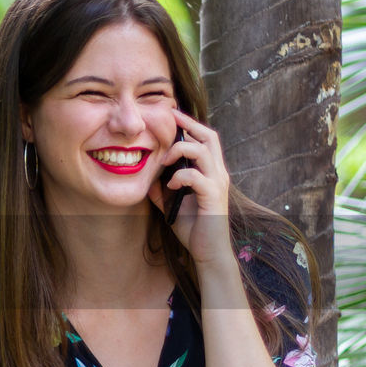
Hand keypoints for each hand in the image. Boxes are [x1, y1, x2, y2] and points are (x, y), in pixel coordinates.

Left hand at [147, 109, 232, 266]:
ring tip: (164, 163)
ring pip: (203, 151)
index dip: (189, 124)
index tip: (171, 114)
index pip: (204, 139)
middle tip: (170, 120)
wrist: (208, 252)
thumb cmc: (193, 227)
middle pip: (210, 136)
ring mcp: (218, 184)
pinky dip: (180, 176)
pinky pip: (197, 177)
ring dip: (179, 151)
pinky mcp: (213, 197)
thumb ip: (161, 189)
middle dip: (188, 125)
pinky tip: (169, 186)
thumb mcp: (172, 203)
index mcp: (210, 171)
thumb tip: (147, 177)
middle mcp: (218, 173)